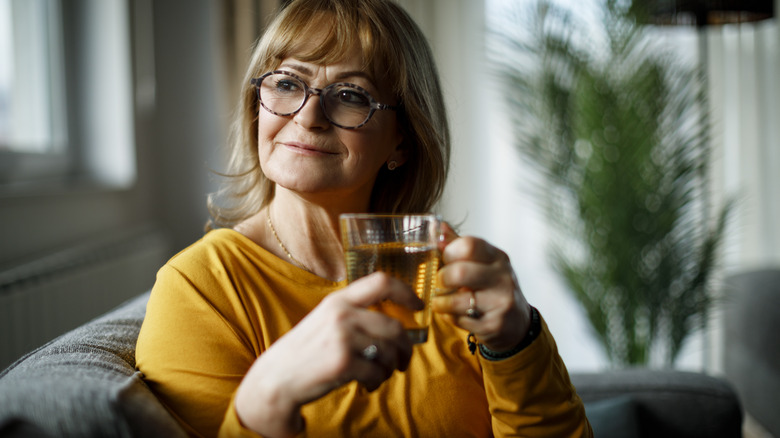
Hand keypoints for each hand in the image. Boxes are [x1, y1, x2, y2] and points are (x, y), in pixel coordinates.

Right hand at [235, 272, 421, 437]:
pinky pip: (377, 372)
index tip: (419, 306)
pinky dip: (377, 382)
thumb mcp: (327, 321)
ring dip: (390, 368)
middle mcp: (341, 314)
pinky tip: (367, 384)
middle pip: (395, 326)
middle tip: (404, 361)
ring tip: (379, 375)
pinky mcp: (343, 363)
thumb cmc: (307, 351)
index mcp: (339, 300)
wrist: (276, 379)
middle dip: (406, 348)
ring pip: (389, 352)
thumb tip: (398, 323)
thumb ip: (356, 315)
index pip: (381, 281)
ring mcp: (342, 338)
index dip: (406, 292)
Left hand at [432, 223, 531, 351]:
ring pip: (457, 300)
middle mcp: (503, 277)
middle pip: (460, 272)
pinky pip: (460, 320)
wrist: (516, 321)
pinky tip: (453, 314)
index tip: (445, 259)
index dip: (449, 251)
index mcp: (497, 257)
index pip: (469, 245)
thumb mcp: (482, 262)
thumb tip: (436, 227)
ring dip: (441, 302)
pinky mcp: (494, 325)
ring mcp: (501, 302)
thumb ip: (459, 245)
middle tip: (440, 282)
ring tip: (441, 301)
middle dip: (442, 278)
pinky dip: (449, 317)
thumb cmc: (492, 286)